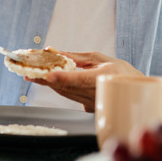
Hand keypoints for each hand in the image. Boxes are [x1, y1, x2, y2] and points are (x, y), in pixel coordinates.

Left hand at [28, 50, 142, 111]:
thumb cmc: (119, 70)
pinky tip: (46, 80)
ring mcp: (92, 104)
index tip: (49, 75)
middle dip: (45, 79)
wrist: (134, 91)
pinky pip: (69, 96)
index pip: (81, 79)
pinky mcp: (88, 108)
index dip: (64, 78)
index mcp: (104, 78)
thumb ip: (76, 57)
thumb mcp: (100, 58)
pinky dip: (57, 87)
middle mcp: (97, 93)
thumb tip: (55, 52)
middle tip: (27, 72)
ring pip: (65, 93)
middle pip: (66, 87)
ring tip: (31, 74)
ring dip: (47, 83)